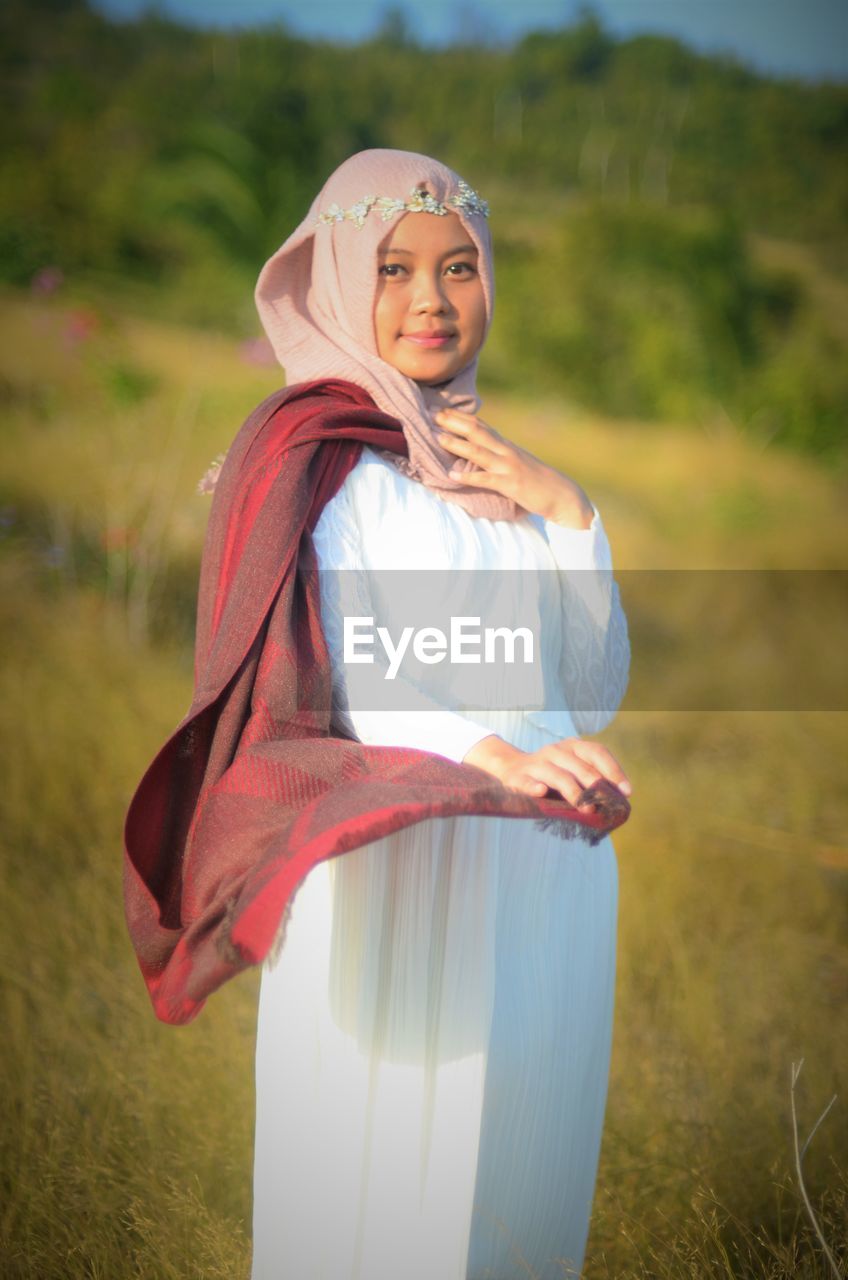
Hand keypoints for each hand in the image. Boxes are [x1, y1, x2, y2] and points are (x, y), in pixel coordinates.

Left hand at [434, 408, 593, 527]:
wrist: (562, 494)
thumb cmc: (536, 480)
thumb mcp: (516, 462)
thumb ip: (498, 454)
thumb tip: (479, 449)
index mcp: (505, 445)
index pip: (480, 425)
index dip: (459, 417)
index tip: (439, 409)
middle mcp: (506, 451)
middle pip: (476, 431)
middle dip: (453, 422)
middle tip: (432, 414)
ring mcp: (508, 467)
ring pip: (479, 451)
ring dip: (457, 444)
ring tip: (436, 438)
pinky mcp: (510, 484)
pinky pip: (486, 479)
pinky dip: (469, 476)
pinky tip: (453, 475)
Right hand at [463, 734, 630, 807]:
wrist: (511, 768)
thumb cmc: (553, 774)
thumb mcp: (573, 770)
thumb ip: (592, 781)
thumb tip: (619, 800)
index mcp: (573, 747)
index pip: (597, 753)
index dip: (614, 771)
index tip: (626, 791)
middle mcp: (556, 751)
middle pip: (580, 766)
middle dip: (596, 786)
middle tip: (606, 804)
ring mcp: (537, 763)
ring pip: (558, 776)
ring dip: (574, 791)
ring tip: (586, 807)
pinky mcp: (517, 777)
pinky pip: (526, 782)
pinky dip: (534, 786)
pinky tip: (542, 792)